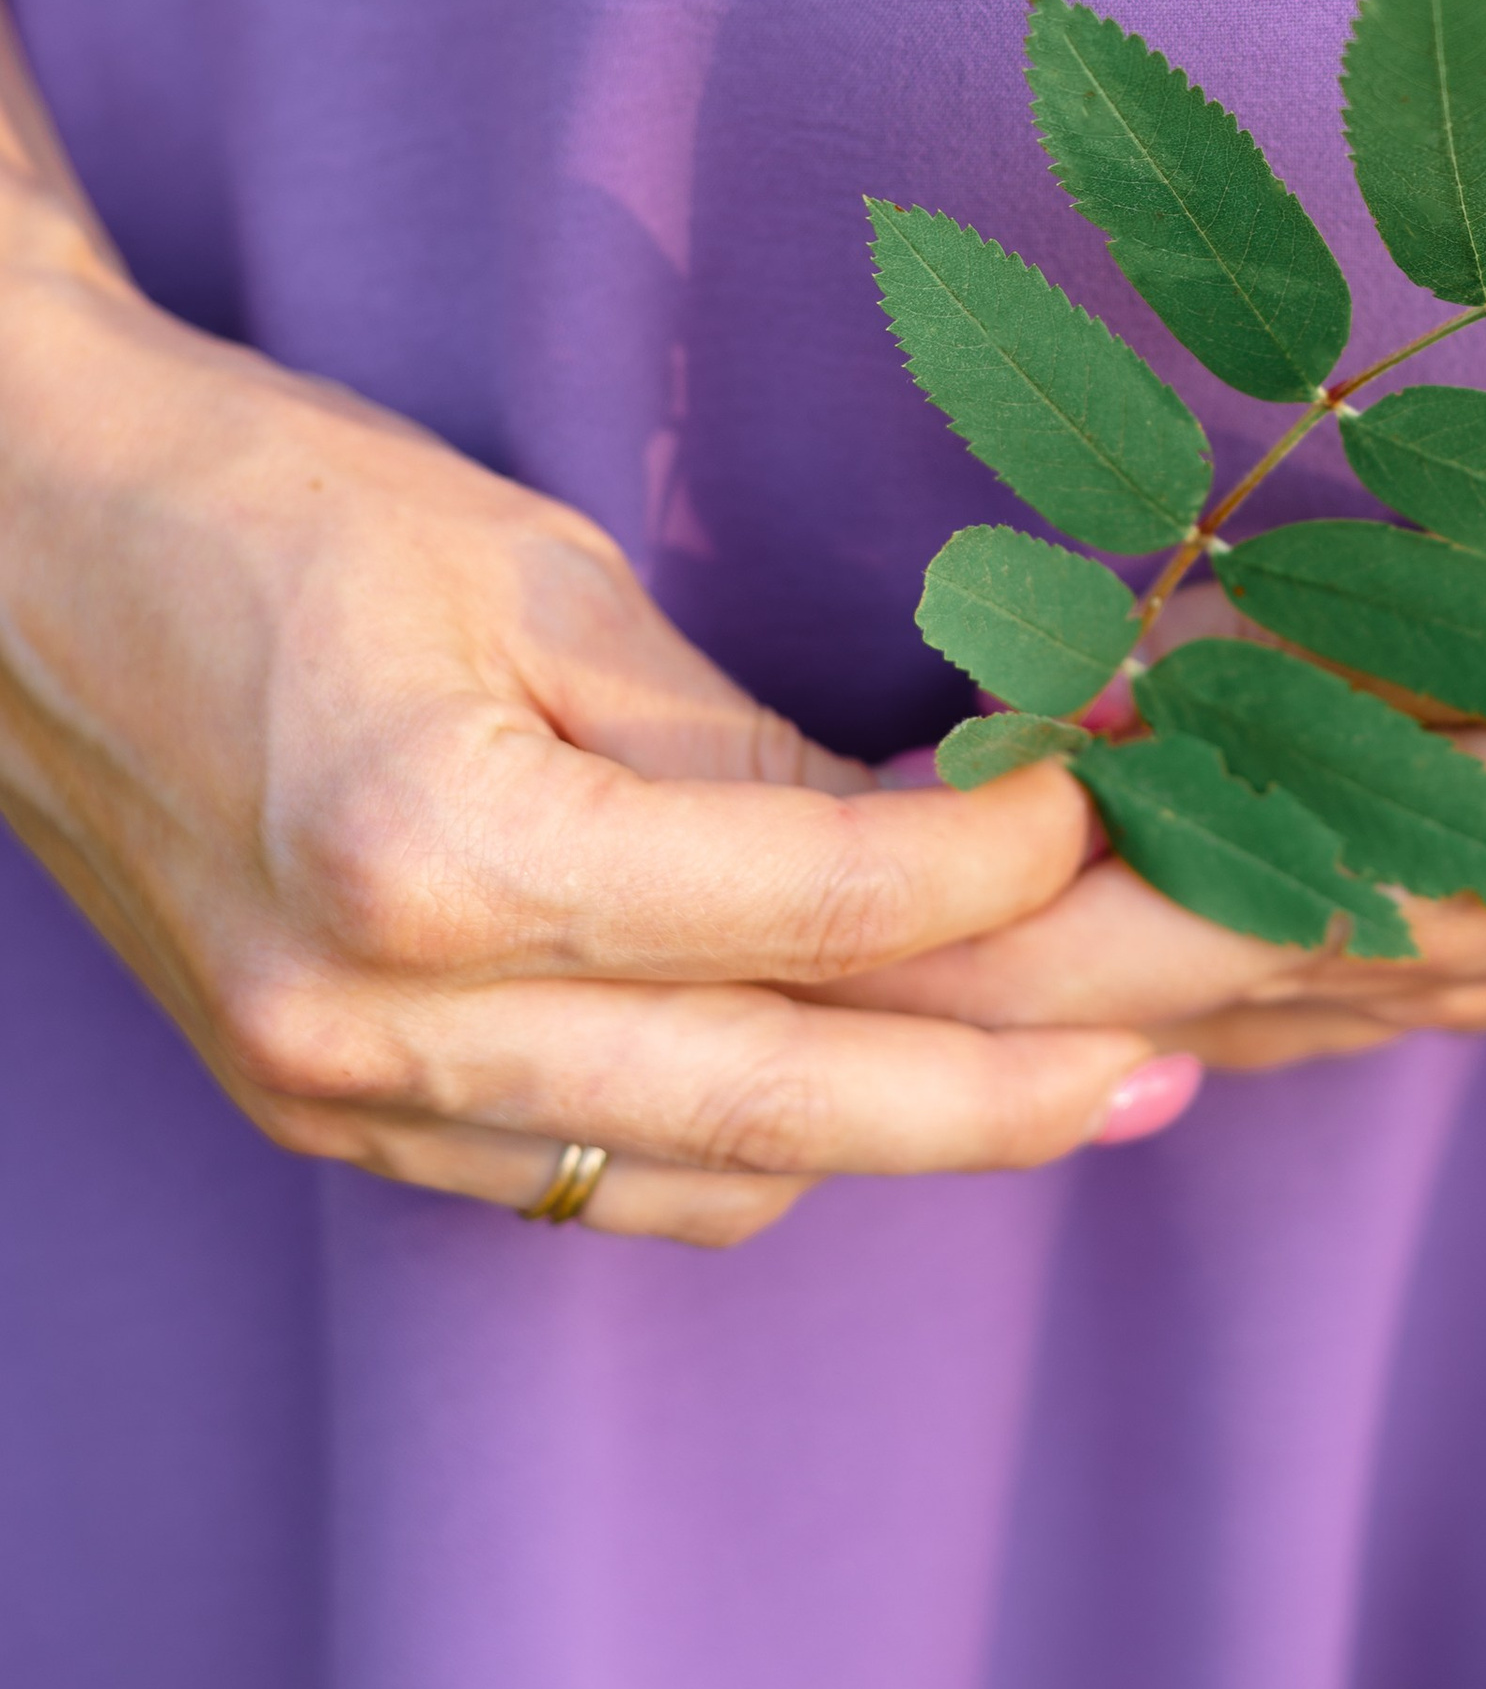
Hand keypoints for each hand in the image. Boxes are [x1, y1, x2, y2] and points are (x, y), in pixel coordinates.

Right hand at [0, 214, 1174, 1244]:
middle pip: (773, 1110)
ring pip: (689, 1184)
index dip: (993, 876)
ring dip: (881, 1133)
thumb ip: (736, 745)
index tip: (1117, 823)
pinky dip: (732, 1142)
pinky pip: (578, 1184)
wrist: (13, 549)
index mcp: (427, 853)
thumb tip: (949, 837)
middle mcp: (370, 1023)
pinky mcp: (316, 1116)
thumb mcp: (537, 571)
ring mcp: (329, 1099)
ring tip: (1043, 1068)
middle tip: (1166, 1058)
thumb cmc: (274, 504)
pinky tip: (843, 1067)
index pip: (802, 911)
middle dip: (1000, 1094)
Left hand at [828, 353, 1485, 1071]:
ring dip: (1113, 986)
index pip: (1150, 918)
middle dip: (997, 985)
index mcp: (1467, 845)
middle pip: (1185, 989)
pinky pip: (1386, 977)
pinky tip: (1179, 969)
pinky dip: (1256, 970)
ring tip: (930, 977)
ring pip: (1281, 999)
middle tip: (806, 963)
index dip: (975, 927)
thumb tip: (1136, 676)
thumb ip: (1348, 630)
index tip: (815, 905)